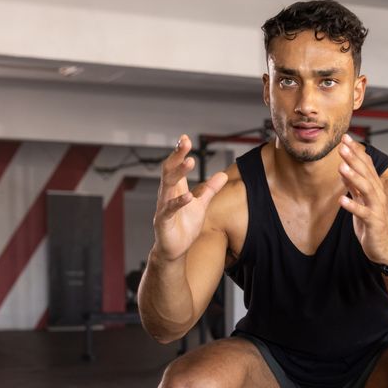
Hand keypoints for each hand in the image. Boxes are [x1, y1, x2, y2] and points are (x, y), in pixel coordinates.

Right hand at [153, 135, 227, 261]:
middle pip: (169, 170)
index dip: (179, 153)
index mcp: (175, 188)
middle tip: (185, 143)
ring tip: (189, 161)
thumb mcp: (201, 205)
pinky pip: (169, 209)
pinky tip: (188, 197)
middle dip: (177, 156)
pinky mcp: (163, 221)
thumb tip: (223, 175)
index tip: (185, 139)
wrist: (175, 249)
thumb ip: (210, 190)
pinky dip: (178, 203)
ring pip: (168, 186)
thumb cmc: (185, 226)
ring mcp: (163, 207)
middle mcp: (167, 194)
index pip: (175, 166)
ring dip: (178, 173)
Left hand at [337, 135, 387, 264]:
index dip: (356, 151)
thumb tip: (344, 168)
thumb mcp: (361, 201)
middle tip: (342, 146)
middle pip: (366, 173)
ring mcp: (377, 208)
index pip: (366, 165)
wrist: (385, 248)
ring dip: (354, 177)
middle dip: (354, 159)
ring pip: (366, 189)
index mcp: (374, 188)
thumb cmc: (372, 224)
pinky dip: (352, 206)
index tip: (345, 138)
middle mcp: (378, 195)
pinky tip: (341, 200)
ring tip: (342, 167)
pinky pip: (362, 213)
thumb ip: (354, 185)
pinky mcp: (374, 222)